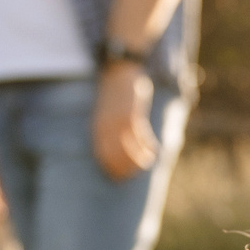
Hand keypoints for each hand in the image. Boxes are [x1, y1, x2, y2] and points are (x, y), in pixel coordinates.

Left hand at [92, 63, 157, 181]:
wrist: (118, 72)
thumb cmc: (113, 95)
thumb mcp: (107, 115)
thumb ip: (110, 131)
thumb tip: (118, 150)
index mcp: (97, 129)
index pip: (104, 156)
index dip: (114, 168)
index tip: (121, 176)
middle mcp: (106, 128)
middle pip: (116, 156)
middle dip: (126, 168)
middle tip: (136, 173)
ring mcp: (118, 122)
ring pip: (129, 150)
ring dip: (139, 160)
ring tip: (146, 163)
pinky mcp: (131, 116)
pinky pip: (140, 137)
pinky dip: (147, 146)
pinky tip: (152, 150)